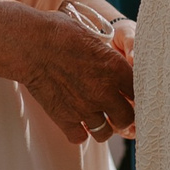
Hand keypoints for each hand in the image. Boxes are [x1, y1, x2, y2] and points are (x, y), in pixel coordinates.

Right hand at [17, 12, 137, 145]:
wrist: (30, 44)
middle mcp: (104, 92)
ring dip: (101, 126)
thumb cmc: (59, 32)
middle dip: (122, 116)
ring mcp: (85, 108)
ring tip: (94, 117)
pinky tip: (74, 121)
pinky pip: (79, 138)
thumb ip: (106, 56)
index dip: (133, 96)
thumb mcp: (92, 36)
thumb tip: (111, 59)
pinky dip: (78, 132)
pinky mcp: (64, 118)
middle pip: (127, 118)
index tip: (127, 95)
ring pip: (105, 133)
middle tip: (114, 111)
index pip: (139, 93)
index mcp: (116, 68)